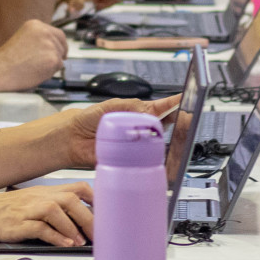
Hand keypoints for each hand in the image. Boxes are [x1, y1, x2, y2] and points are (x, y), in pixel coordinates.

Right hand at [0, 18, 69, 90]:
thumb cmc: (5, 60)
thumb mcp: (22, 40)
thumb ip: (38, 40)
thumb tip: (54, 48)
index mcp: (35, 25)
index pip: (58, 34)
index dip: (60, 45)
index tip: (62, 53)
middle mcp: (44, 31)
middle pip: (61, 45)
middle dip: (57, 55)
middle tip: (48, 65)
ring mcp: (50, 44)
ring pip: (59, 58)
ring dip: (51, 65)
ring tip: (33, 69)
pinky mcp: (53, 59)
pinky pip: (57, 68)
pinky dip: (49, 73)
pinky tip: (35, 73)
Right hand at [0, 183, 95, 246]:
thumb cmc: (1, 212)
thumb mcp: (30, 205)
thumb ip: (52, 210)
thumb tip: (78, 224)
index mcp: (45, 192)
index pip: (78, 188)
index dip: (97, 201)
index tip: (109, 216)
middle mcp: (38, 197)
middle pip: (72, 200)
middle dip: (90, 218)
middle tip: (100, 235)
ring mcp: (27, 210)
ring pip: (58, 211)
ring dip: (74, 227)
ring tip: (83, 241)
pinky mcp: (17, 224)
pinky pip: (40, 228)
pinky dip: (56, 236)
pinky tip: (64, 243)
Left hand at [59, 95, 181, 167]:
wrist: (73, 139)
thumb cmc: (89, 119)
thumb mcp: (111, 106)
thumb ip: (131, 106)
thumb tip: (149, 111)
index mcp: (138, 112)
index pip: (162, 107)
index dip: (175, 103)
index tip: (186, 99)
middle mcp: (140, 128)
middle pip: (165, 126)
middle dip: (176, 123)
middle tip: (183, 120)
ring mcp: (137, 144)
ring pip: (157, 144)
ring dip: (163, 142)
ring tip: (167, 137)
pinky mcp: (131, 159)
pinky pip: (145, 161)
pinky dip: (151, 159)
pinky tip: (154, 155)